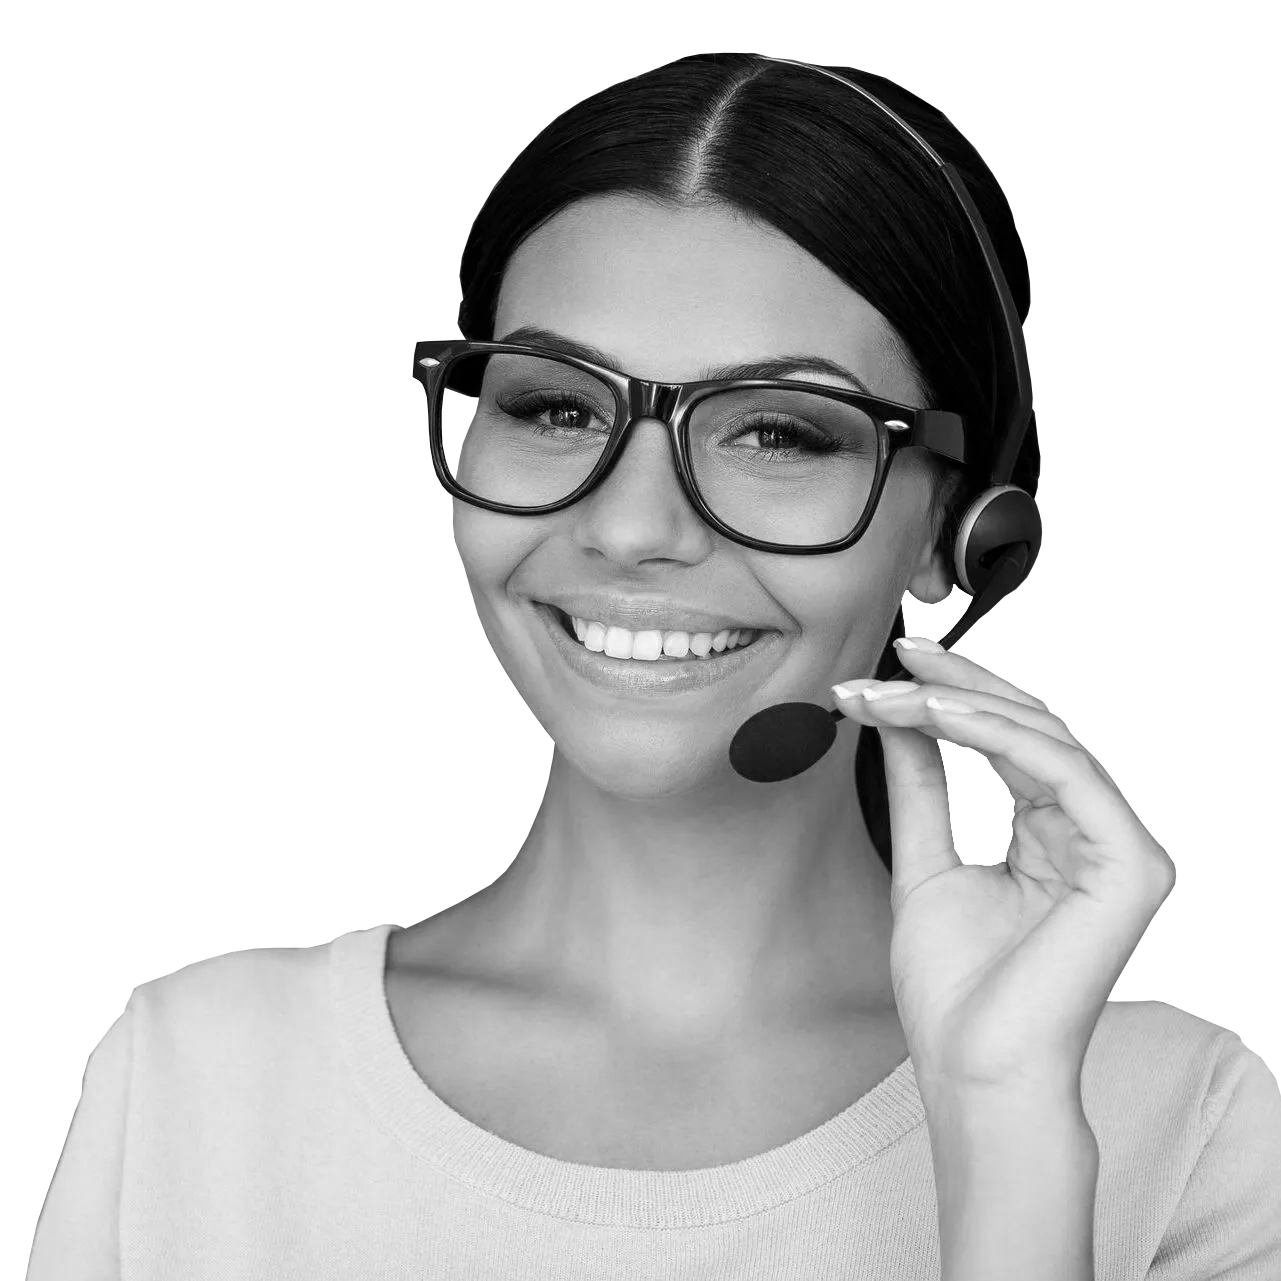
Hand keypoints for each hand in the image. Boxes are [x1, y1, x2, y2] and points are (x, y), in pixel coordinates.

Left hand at [833, 639, 1176, 1101]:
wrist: (972, 1068)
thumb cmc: (953, 988)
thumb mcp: (924, 863)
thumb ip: (921, 788)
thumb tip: (898, 720)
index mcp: (1053, 834)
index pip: (1010, 741)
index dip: (954, 695)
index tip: (889, 668)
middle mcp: (1091, 832)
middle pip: (1031, 726)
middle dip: (957, 684)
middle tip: (895, 655)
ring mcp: (1118, 847)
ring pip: (1043, 738)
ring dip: (959, 706)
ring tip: (893, 693)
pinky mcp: (1128, 864)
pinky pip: (1063, 772)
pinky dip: (995, 736)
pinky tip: (936, 717)